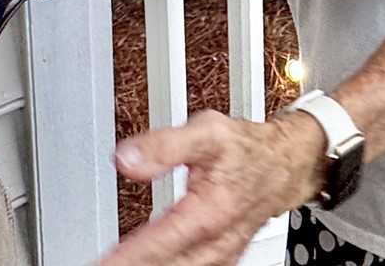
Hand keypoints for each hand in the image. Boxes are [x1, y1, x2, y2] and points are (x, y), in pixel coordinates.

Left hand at [96, 109, 324, 265]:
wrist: (283, 164)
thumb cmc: (246, 147)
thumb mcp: (206, 132)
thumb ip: (163, 145)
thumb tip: (125, 158)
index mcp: (209, 211)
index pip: (159, 242)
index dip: (126, 256)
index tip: (101, 261)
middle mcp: (216, 240)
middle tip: (102, 265)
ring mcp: (220, 254)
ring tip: (117, 265)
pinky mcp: (221, 258)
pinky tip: (150, 263)